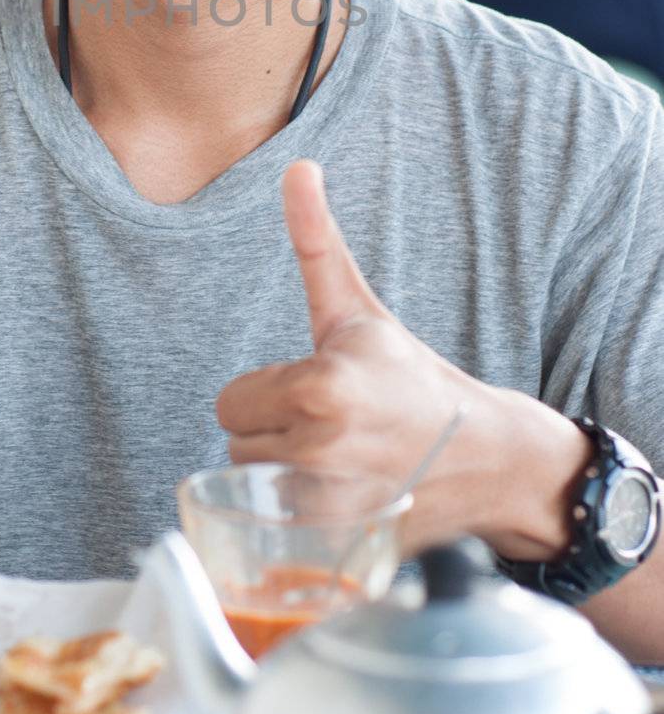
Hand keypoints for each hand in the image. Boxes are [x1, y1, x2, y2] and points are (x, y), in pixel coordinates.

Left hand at [216, 161, 560, 553]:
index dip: (266, 393)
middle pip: (238, 445)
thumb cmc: (408, 376)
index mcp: (316, 387)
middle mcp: (319, 449)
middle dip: (273, 434)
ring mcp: (329, 506)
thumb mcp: (356, 308)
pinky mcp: (339, 546)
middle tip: (331, 427)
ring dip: (282, 476)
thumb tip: (297, 168)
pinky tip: (338, 498)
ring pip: (254, 488)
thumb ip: (314, 241)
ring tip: (337, 460)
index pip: (230, 400)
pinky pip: (273, 530)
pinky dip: (295, 520)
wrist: (483, 454)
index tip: (314, 392)